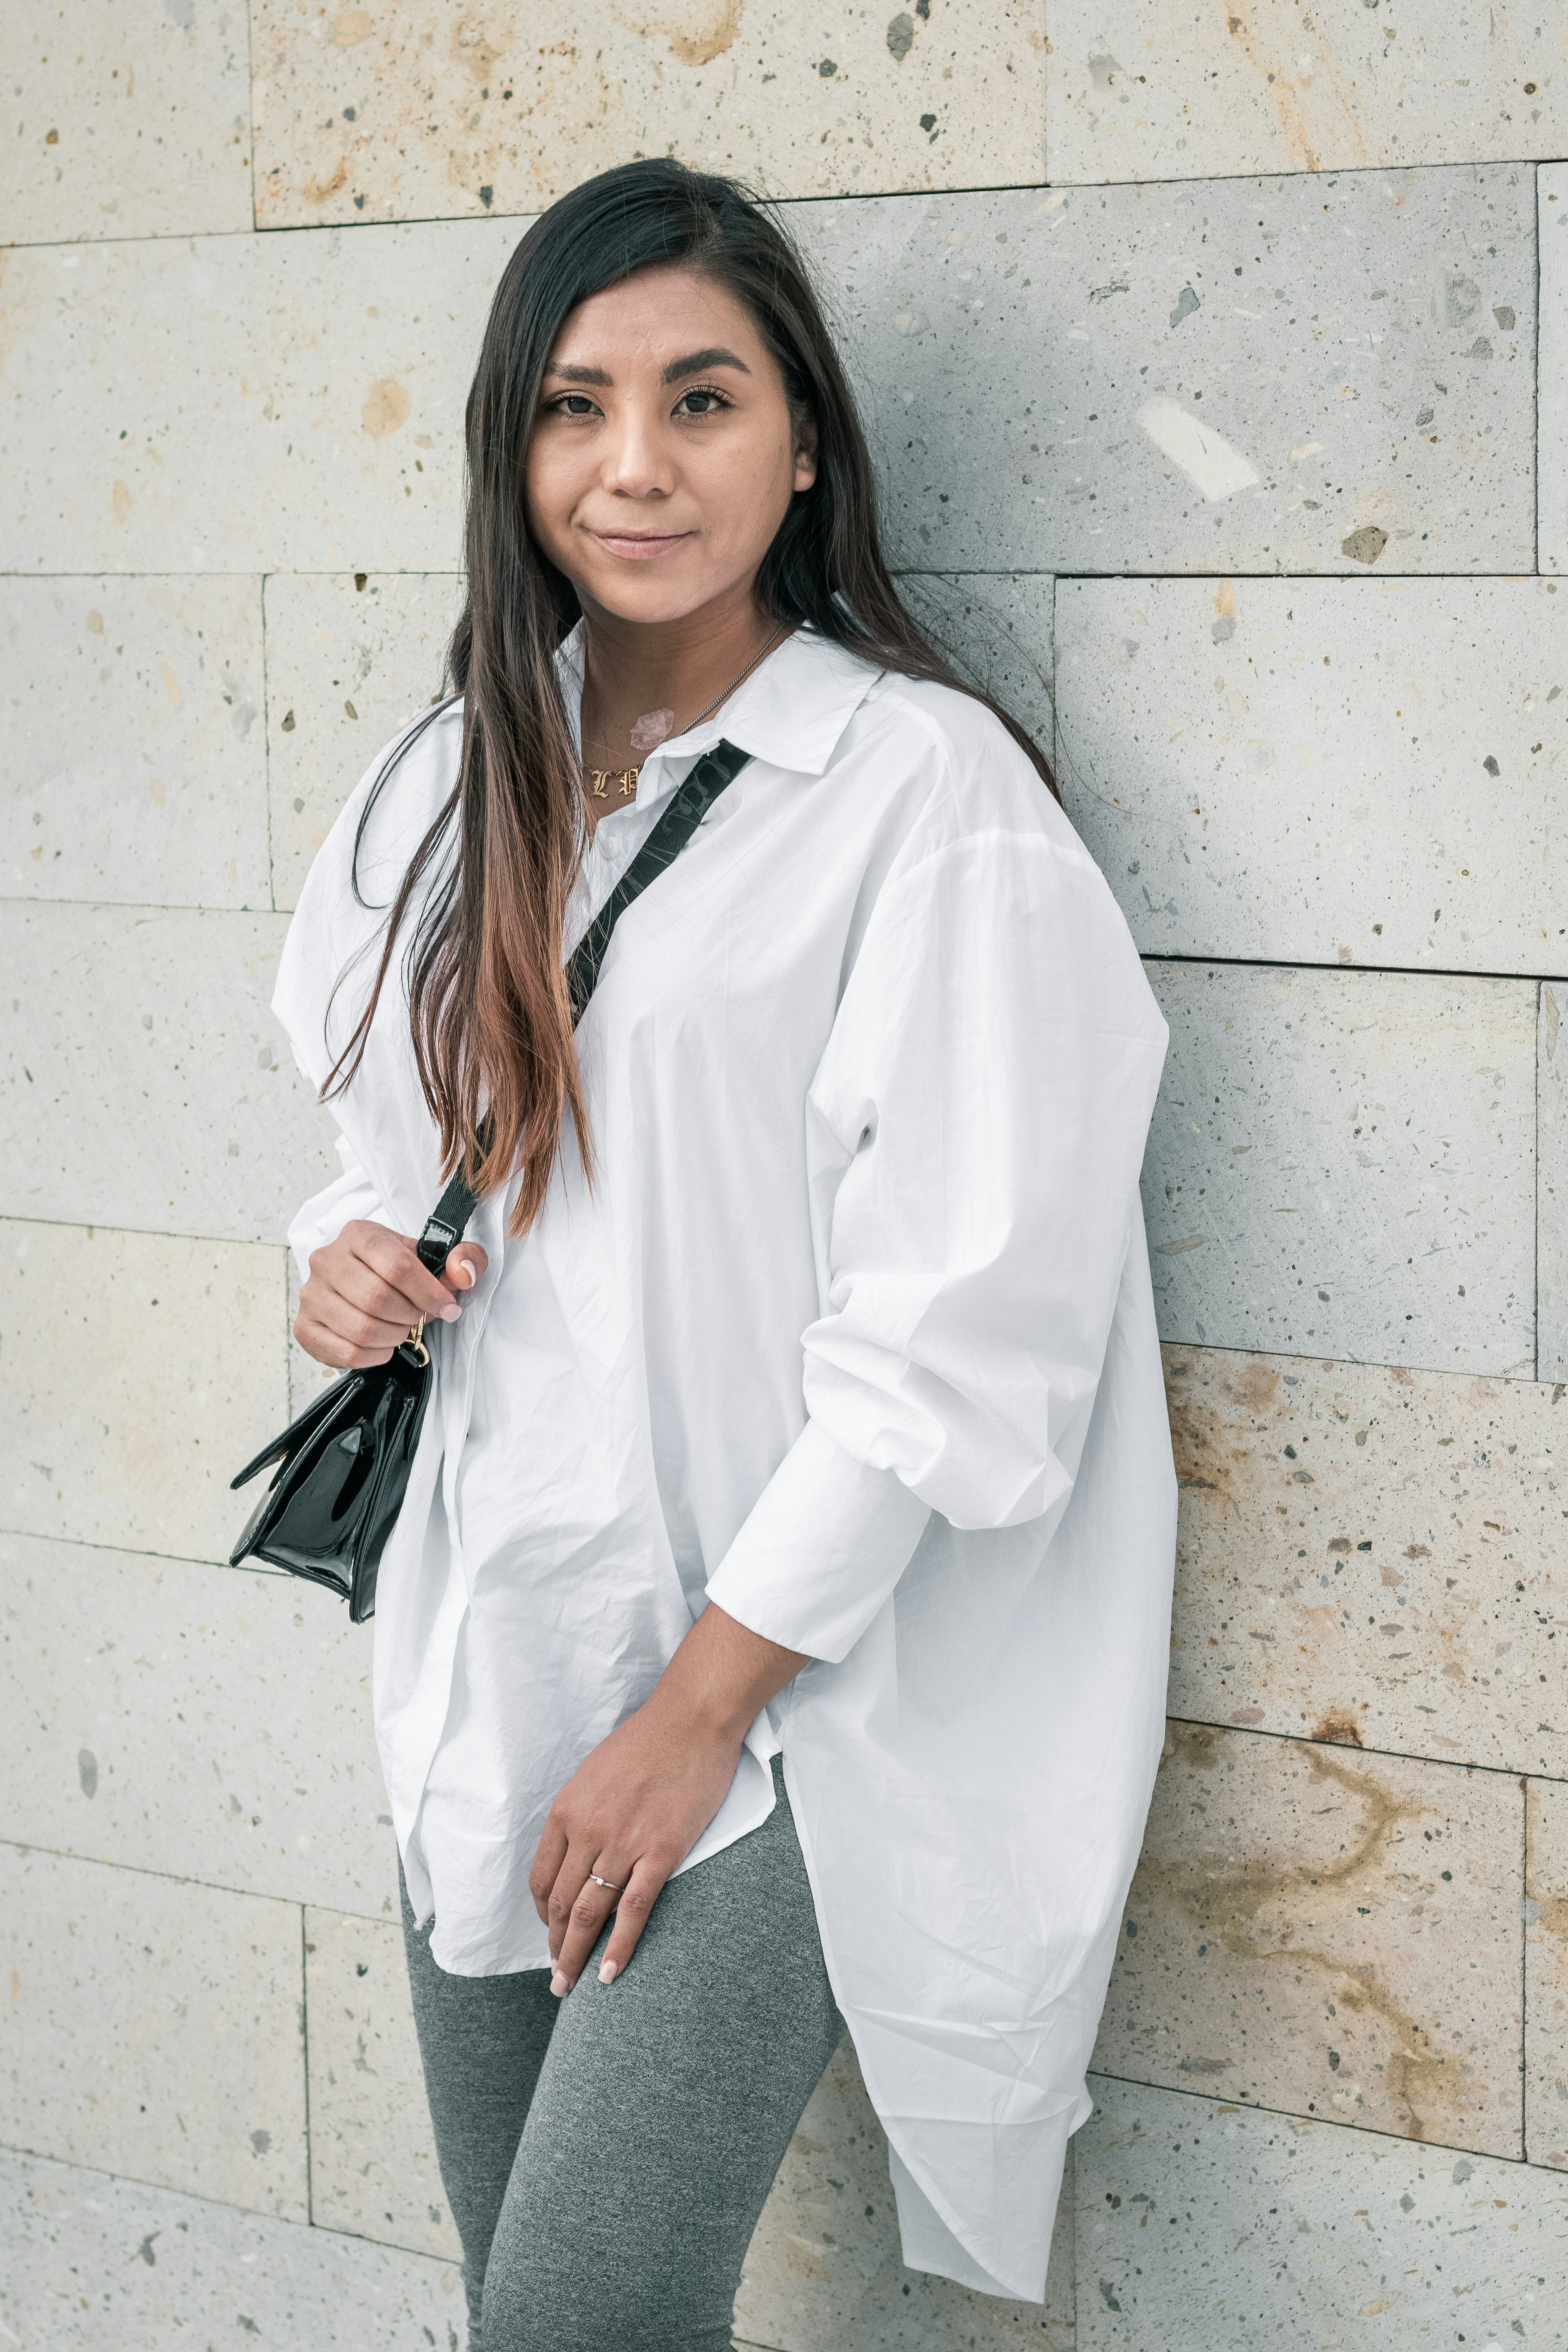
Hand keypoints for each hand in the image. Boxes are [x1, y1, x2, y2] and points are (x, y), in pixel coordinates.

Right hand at [294, 1221, 488, 1368]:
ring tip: (401, 1329)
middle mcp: (327, 1260)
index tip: (447, 1306)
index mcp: (359, 1234)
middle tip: (419, 1318)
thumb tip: (464, 1272)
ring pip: (361, 1329)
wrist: (364, 1282)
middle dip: (410, 1316)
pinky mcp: (305, 1327)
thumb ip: (463, 1258)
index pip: (397, 1266)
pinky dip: (374, 1355)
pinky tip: (382, 1344)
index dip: (429, 1293)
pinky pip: (346, 1353)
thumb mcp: (436, 1256)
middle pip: (377, 1299)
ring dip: (393, 1336)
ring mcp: (311, 1295)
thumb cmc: (399, 1271)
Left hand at [529, 1604, 807, 1995]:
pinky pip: (633, 1910)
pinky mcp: (660, 1852)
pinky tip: (609, 1973)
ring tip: (571, 1985)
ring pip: (590, 1913)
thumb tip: (577, 1853)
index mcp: (567, 1810)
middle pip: (560, 1903)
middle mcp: (587, 1830)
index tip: (549, 1933)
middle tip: (556, 1976)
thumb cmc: (648, 1741)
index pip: (541, 1877)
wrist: (692, 1719)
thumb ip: (582, 1814)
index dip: (542, 1914)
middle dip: (554, 1946)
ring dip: (575, 1955)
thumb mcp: (596, 1773)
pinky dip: (618, 1946)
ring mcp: (623, 1843)